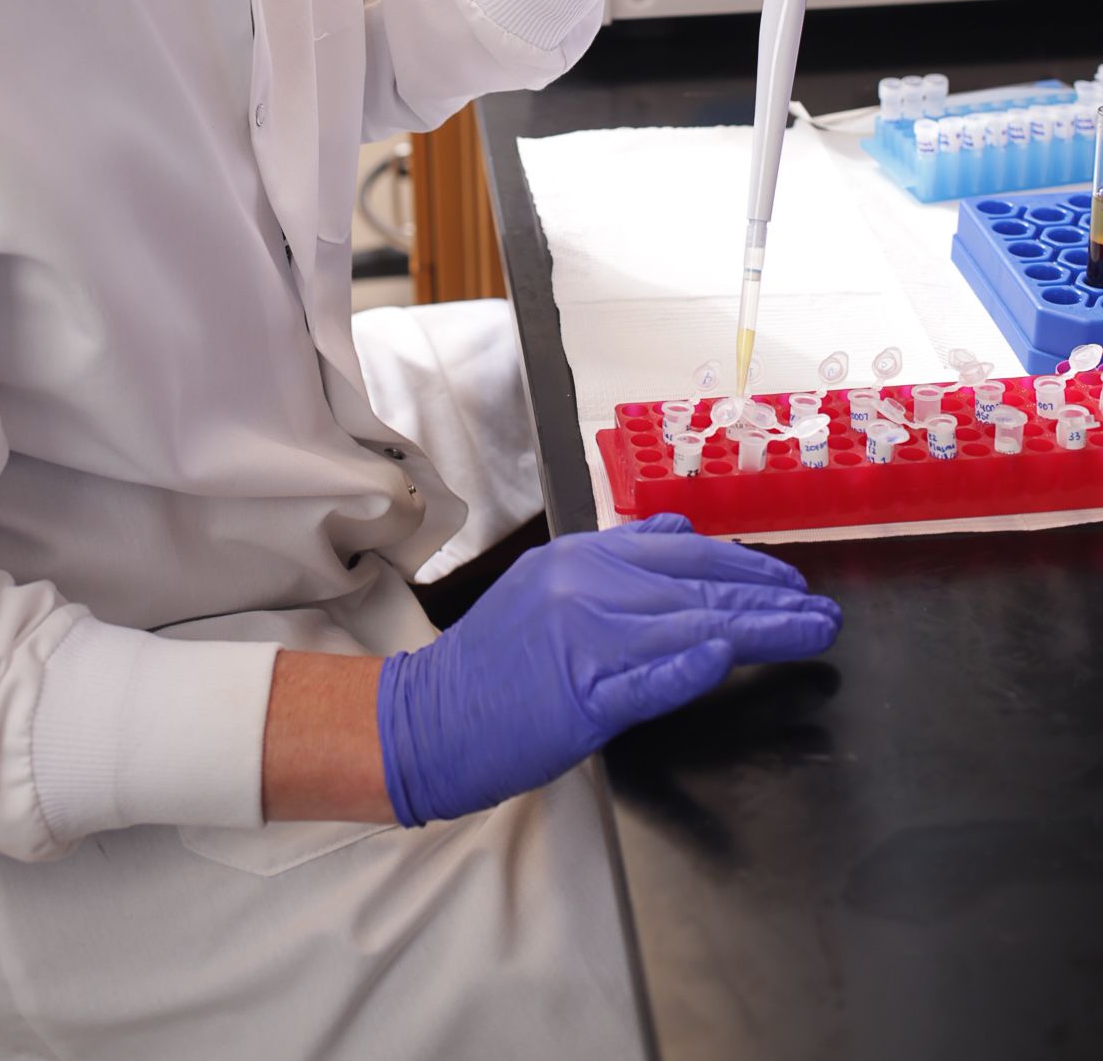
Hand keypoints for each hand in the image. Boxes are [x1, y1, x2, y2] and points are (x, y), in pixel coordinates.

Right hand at [375, 514, 840, 825]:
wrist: (426, 718)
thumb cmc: (491, 664)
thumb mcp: (546, 586)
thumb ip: (615, 559)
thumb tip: (685, 530)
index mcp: (579, 558)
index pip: (682, 552)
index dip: (745, 566)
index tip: (790, 581)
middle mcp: (583, 588)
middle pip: (697, 587)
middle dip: (770, 598)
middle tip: (823, 612)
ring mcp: (581, 641)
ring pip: (687, 625)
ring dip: (758, 629)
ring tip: (810, 632)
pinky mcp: (576, 698)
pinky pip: (641, 680)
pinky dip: (682, 667)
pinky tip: (722, 658)